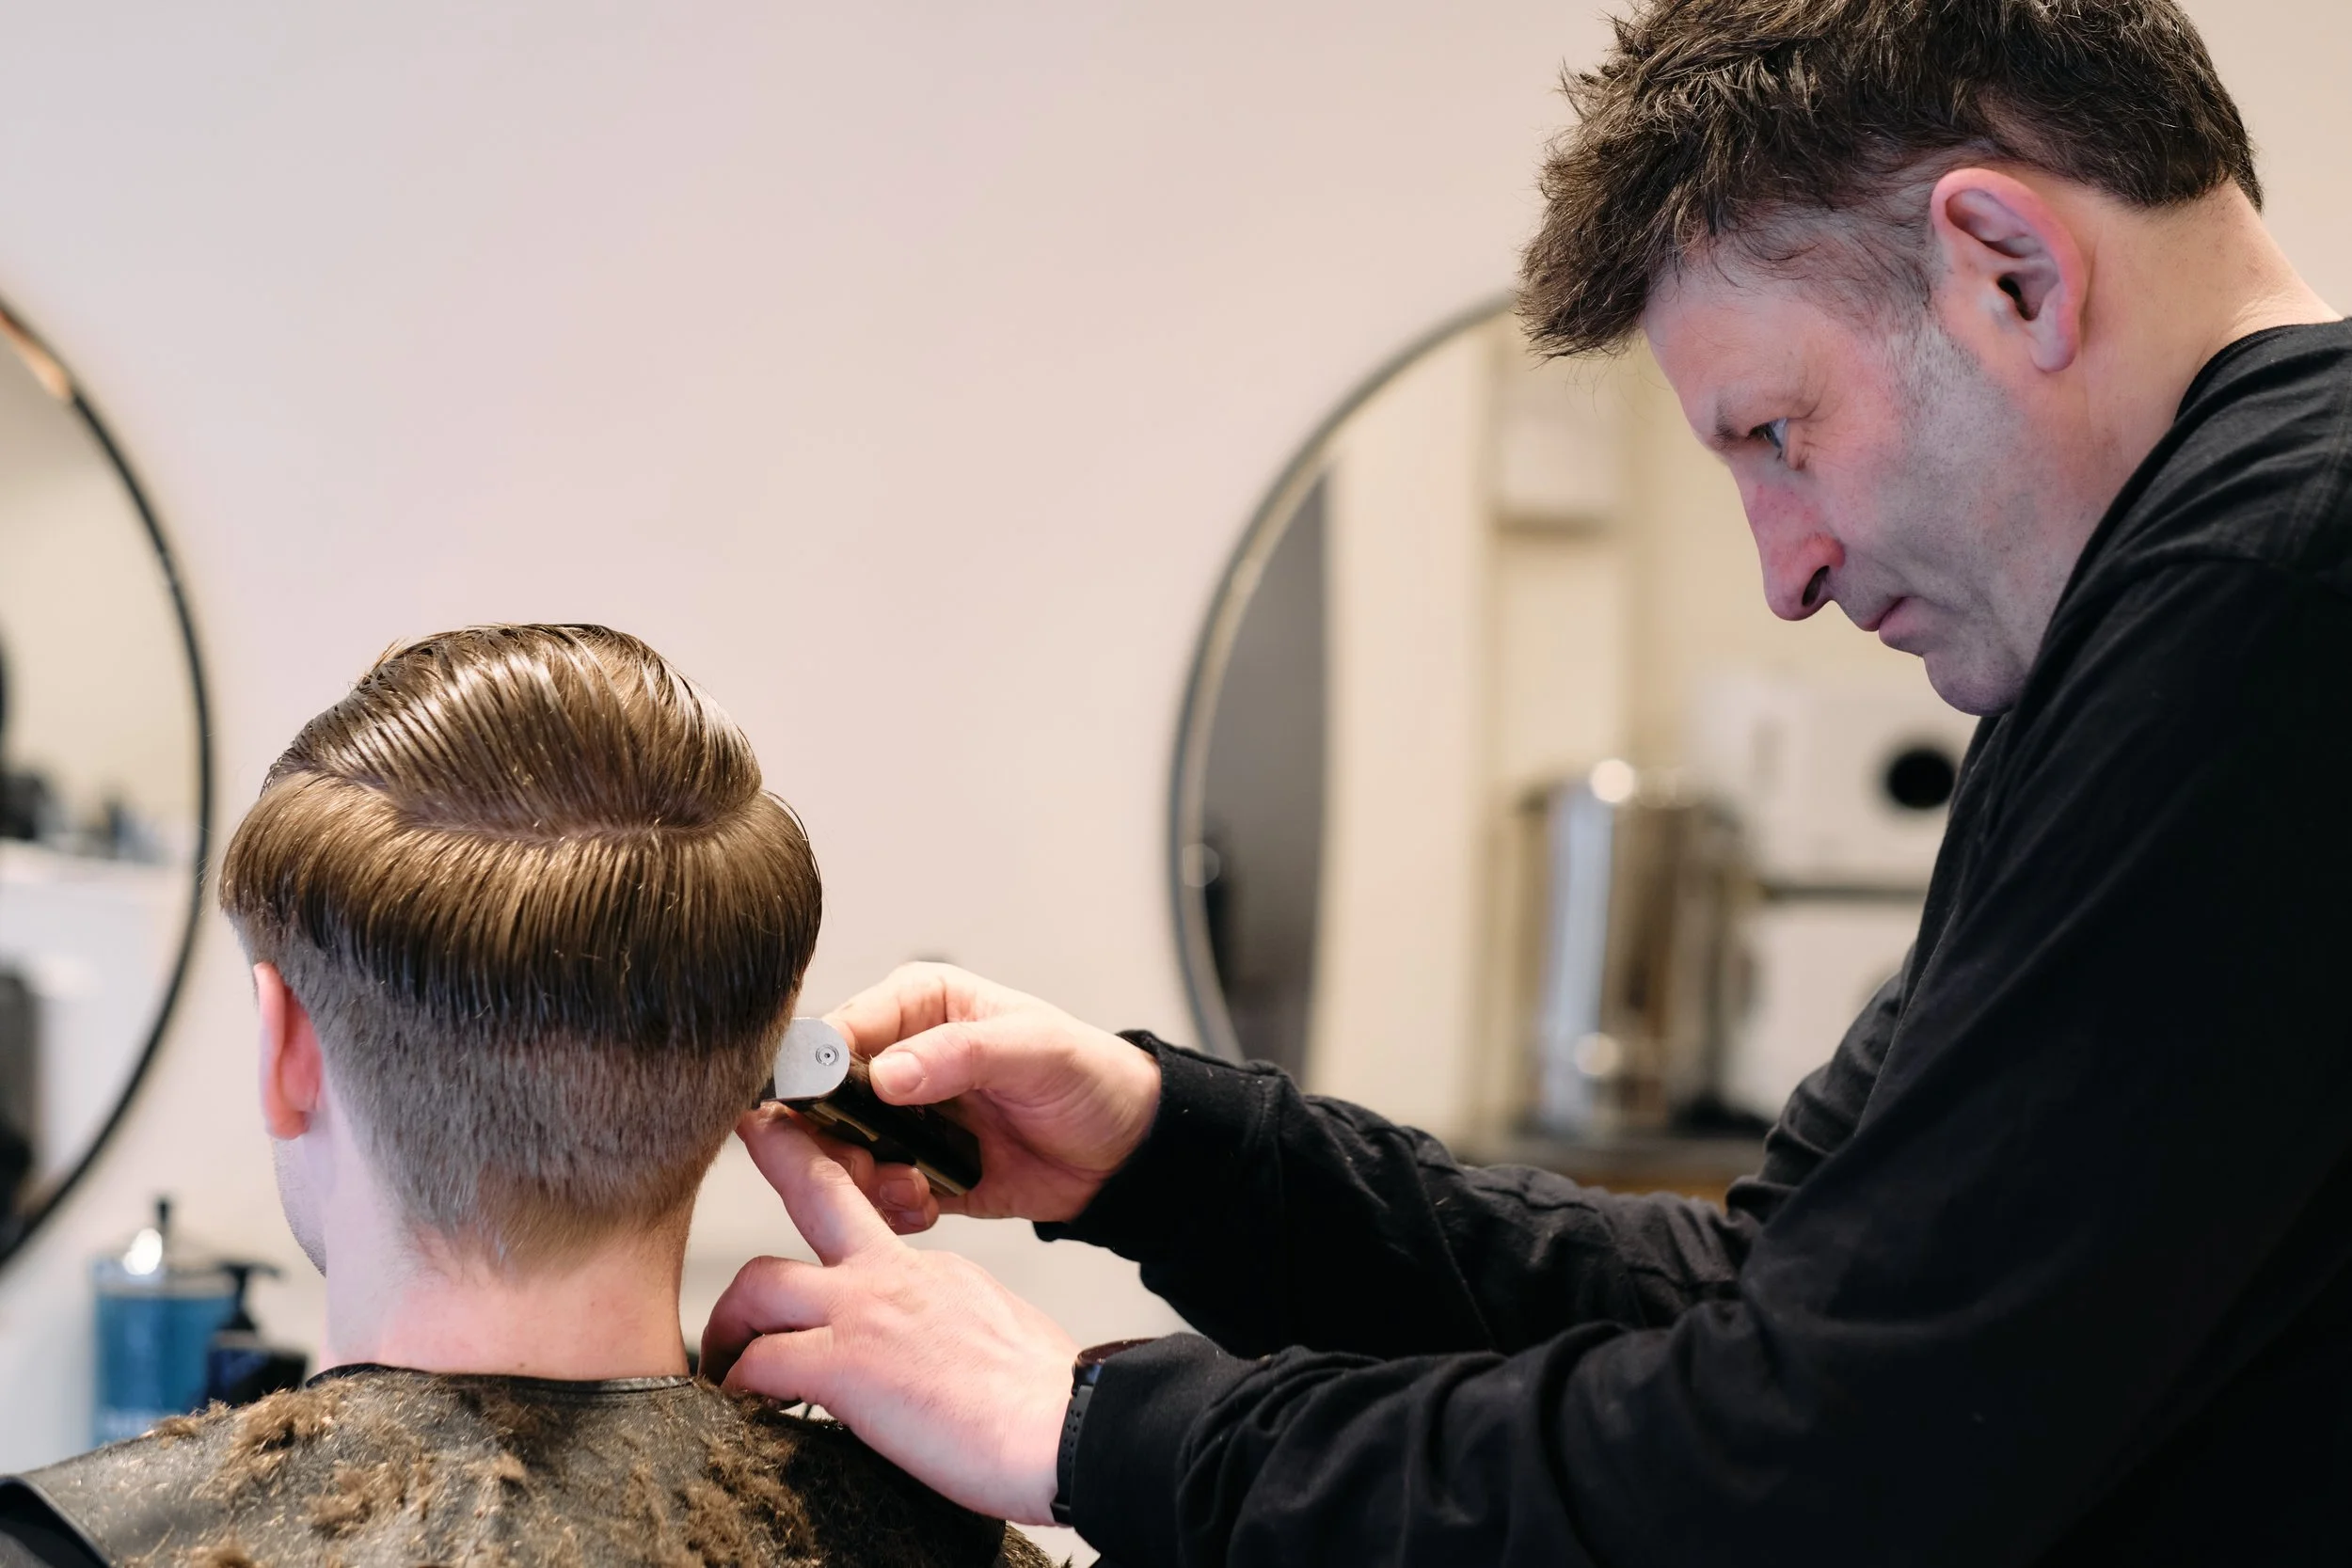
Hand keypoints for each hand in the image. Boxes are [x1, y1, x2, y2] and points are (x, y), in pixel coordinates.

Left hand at [701, 1110, 1078, 1523]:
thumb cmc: (1047, 1402)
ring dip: (728, 1321)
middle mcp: (893, 1273)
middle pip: (815, 1194)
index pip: (867, 1233)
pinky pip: (759, 1363)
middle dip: (778, 1158)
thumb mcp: (997, 1333)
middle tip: (752, 1141)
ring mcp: (864, 1311)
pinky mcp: (843, 1363)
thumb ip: (950, 1326)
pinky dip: (739, 1383)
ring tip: (722, 1357)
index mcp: (934, 1268)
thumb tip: (930, 1359)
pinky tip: (742, 1405)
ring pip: (759, 1282)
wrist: (1065, 1425)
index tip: (817, 1207)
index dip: (836, 1221)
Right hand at [812, 963, 1161, 1231]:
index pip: (840, 1028)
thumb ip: (961, 1053)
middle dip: (837, 1141)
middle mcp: (901, 1059)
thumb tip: (888, 1073)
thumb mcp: (1035, 1049)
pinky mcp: (918, 1170)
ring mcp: (906, 1119)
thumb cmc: (1089, 1075)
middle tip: (875, 1164)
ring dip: (863, 1180)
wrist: (1125, 1151)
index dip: (819, 1069)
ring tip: (911, 1189)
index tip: (823, 1107)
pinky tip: (926, 1206)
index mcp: (919, 1005)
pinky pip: (875, 1195)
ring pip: (840, 1153)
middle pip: (823, 1100)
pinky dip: (890, 1209)